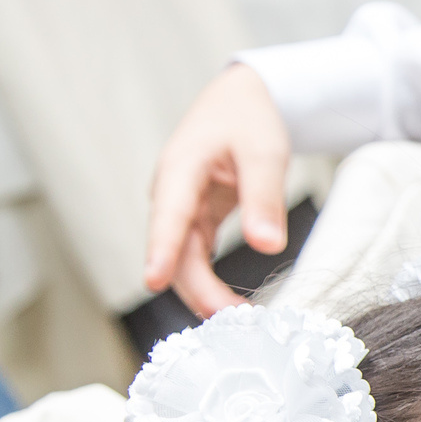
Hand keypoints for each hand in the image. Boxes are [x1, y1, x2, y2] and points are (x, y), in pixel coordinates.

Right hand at [144, 63, 291, 315]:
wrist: (243, 100)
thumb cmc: (250, 119)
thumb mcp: (264, 153)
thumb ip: (263, 198)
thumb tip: (267, 246)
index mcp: (180, 169)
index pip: (167, 216)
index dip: (160, 251)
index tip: (153, 282)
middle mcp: (172, 192)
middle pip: (174, 249)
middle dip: (197, 287)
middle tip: (232, 321)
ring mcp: (181, 207)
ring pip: (183, 258)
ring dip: (203, 290)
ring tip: (236, 321)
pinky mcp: (195, 218)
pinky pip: (195, 256)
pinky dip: (209, 281)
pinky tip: (230, 305)